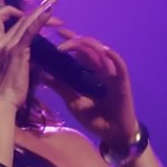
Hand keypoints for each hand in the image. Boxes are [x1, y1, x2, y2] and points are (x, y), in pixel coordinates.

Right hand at [0, 0, 56, 110]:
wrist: (1, 102)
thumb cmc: (6, 90)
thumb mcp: (9, 68)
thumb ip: (18, 56)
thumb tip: (32, 54)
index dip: (9, 12)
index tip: (24, 15)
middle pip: (15, 18)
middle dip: (33, 11)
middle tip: (50, 5)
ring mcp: (7, 45)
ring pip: (24, 21)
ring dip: (40, 10)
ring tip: (53, 2)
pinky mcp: (18, 51)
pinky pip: (29, 31)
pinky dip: (40, 20)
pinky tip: (49, 13)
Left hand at [45, 24, 139, 145]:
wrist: (112, 133)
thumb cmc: (94, 117)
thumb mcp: (73, 102)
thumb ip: (61, 88)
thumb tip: (43, 74)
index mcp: (88, 72)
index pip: (78, 51)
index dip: (69, 40)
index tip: (55, 33)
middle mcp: (100, 69)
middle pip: (89, 48)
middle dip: (75, 40)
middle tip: (60, 38)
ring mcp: (112, 74)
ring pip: (102, 53)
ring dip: (89, 45)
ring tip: (74, 42)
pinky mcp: (123, 82)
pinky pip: (121, 67)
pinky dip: (114, 58)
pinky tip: (106, 52)